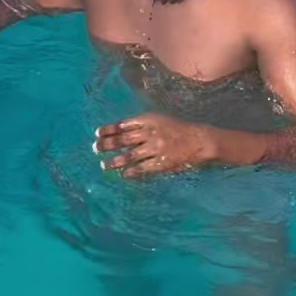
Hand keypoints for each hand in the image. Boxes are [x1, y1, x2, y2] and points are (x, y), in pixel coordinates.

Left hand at [94, 112, 216, 178]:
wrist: (200, 140)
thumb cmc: (178, 129)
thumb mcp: (160, 120)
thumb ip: (142, 124)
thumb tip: (121, 131)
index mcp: (149, 120)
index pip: (123, 124)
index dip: (109, 129)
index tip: (97, 133)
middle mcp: (149, 133)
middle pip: (123, 139)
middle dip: (107, 145)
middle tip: (96, 148)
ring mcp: (155, 148)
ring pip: (129, 155)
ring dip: (115, 161)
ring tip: (104, 165)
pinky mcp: (161, 162)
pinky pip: (142, 168)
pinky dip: (131, 171)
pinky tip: (124, 175)